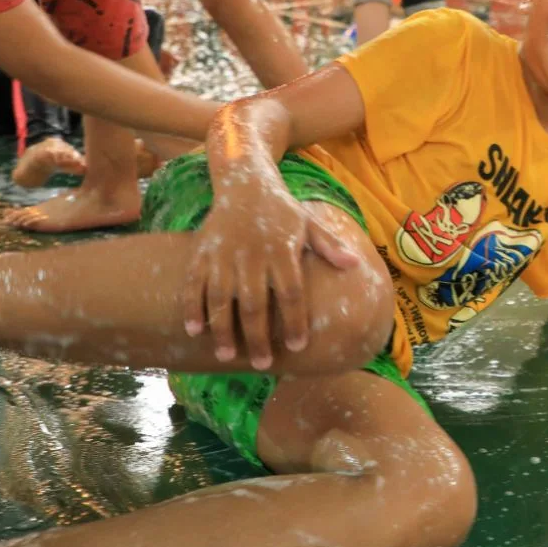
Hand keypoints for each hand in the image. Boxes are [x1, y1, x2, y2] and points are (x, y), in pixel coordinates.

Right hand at [183, 173, 359, 368]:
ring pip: (221, 297)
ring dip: (222, 328)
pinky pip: (193, 282)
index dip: (295, 321)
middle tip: (263, 364)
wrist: (245, 182)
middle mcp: (252, 255)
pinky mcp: (202, 252)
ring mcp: (223, 254)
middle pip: (254, 302)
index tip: (298, 346)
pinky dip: (191, 306)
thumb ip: (329, 245)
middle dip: (258, 336)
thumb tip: (356, 264)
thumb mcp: (309, 223)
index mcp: (282, 251)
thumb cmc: (282, 210)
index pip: (291, 293)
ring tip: (227, 356)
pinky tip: (193, 331)